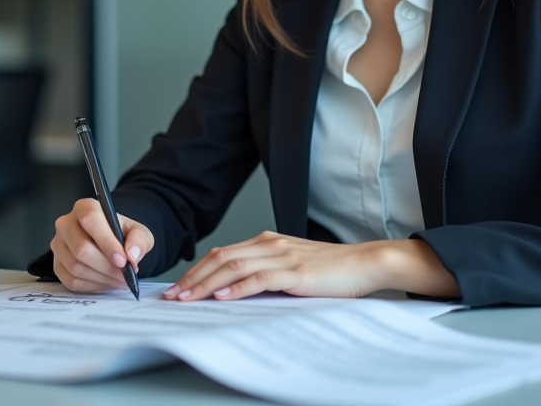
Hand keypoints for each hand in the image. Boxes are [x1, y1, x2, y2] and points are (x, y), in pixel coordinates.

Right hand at [49, 198, 153, 292]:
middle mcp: (66, 223)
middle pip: (81, 249)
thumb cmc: (121, 234)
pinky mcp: (57, 264)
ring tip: (119, 280)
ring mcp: (58, 245)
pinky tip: (107, 282)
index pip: (91, 220)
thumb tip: (132, 254)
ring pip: (76, 267)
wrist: (110, 243)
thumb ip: (140, 239)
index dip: (107, 242)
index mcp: (85, 207)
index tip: (122, 260)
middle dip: (107, 267)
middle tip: (125, 275)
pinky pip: (71, 281)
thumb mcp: (138, 231)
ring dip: (101, 278)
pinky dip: (93, 286)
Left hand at [163, 231, 456, 301]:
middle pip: (222, 258)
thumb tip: (238, 288)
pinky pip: (259, 279)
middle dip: (194, 278)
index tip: (180, 287)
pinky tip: (222, 297)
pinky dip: (237, 287)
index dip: (198, 270)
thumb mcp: (295, 266)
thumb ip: (269, 271)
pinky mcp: (296, 272)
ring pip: (234, 267)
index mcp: (269, 241)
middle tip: (173, 296)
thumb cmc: (334, 269)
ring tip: (187, 298)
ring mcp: (283, 257)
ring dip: (207, 284)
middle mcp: (271, 244)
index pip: (224, 253)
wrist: (367, 262)